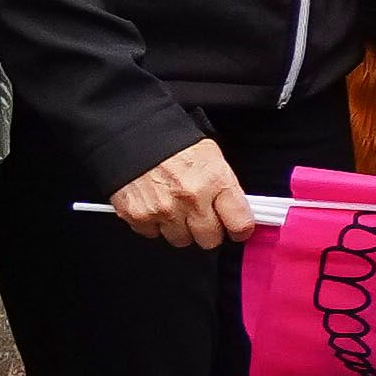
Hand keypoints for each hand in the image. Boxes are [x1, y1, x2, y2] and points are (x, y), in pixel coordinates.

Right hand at [107, 138, 255, 249]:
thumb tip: (240, 211)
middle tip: (202, 216)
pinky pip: (153, 234)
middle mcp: (190, 198)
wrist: (134, 134)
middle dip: (208, 231)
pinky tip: (156, 204)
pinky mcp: (139, 216)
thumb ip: (226, 188)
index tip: (237, 230)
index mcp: (215, 180)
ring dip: (180, 228)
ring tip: (176, 206)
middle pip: (210, 240)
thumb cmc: (174, 143)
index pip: (239, 224)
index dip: (240, 230)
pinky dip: (155, 224)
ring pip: (181, 240)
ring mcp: (163, 209)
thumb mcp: (212, 157)